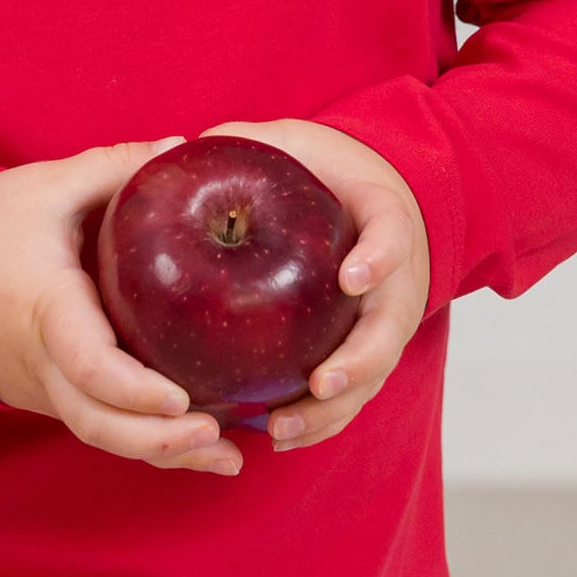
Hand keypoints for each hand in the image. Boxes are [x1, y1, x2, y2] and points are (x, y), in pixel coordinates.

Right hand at [0, 137, 243, 475]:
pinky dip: (146, 442)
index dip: (135, 391)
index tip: (183, 398)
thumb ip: (113, 167)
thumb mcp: (47, 186)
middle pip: (98, 424)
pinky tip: (197, 447)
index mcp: (48, 310)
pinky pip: (100, 426)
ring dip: (162, 454)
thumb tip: (179, 148)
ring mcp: (45, 388)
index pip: (89, 366)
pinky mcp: (52, 394)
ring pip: (102, 437)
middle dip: (158, 442)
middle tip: (219, 440)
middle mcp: (44, 363)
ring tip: (227, 460)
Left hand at [194, 116, 430, 466]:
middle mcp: (393, 280)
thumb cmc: (324, 168)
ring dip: (331, 409)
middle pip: (387, 331)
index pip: (392, 236)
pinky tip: (272, 435)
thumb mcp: (294, 142)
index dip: (379, 259)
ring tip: (282, 427)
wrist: (372, 195)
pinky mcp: (364, 352)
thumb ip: (248, 142)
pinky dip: (317, 420)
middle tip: (320, 383)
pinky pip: (348, 395)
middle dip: (357, 363)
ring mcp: (383, 322)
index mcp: (384, 218)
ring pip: (370, 377)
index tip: (351, 278)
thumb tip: (183, 147)